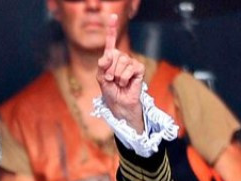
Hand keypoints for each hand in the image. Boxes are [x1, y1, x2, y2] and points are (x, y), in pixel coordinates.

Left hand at [96, 13, 144, 132]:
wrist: (119, 105)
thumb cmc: (110, 92)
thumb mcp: (101, 79)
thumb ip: (102, 66)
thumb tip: (108, 55)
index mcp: (111, 59)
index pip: (111, 42)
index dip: (111, 29)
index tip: (113, 16)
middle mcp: (122, 58)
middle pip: (114, 54)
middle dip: (109, 70)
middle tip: (111, 80)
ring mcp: (131, 63)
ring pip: (121, 62)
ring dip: (116, 76)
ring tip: (118, 83)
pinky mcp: (139, 69)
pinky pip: (130, 68)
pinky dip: (124, 78)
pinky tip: (126, 84)